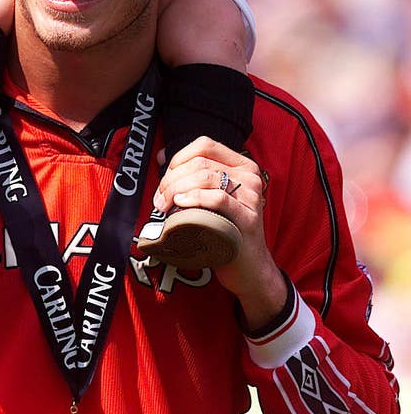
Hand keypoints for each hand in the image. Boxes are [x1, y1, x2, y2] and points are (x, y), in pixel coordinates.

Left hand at [154, 137, 286, 327]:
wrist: (249, 268)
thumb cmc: (225, 230)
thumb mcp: (211, 198)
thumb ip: (191, 176)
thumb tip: (160, 157)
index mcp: (242, 166)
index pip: (205, 145)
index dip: (179, 157)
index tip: (165, 177)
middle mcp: (250, 177)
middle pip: (201, 163)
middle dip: (172, 178)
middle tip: (160, 198)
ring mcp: (251, 197)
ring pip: (205, 178)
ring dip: (177, 189)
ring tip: (165, 205)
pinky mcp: (247, 219)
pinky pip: (218, 198)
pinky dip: (194, 198)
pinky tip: (180, 205)